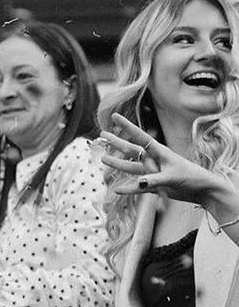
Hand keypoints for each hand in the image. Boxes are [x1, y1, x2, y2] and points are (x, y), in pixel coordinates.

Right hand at [99, 114, 231, 207]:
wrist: (204, 191)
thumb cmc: (192, 178)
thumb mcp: (172, 177)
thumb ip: (151, 181)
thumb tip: (132, 184)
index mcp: (160, 152)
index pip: (140, 137)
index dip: (127, 126)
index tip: (115, 116)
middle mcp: (154, 160)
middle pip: (131, 149)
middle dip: (117, 142)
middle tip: (102, 134)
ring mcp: (153, 173)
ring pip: (132, 167)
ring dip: (118, 164)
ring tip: (103, 159)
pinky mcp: (155, 185)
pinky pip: (138, 186)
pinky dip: (129, 188)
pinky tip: (117, 189)